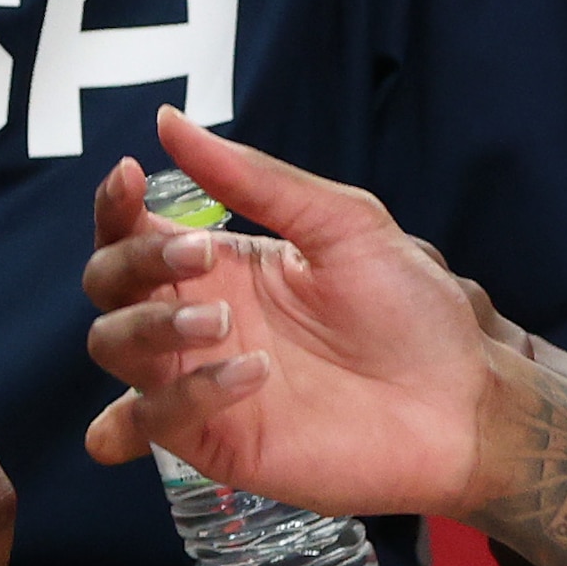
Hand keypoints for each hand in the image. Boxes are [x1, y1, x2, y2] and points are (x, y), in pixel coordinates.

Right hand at [83, 109, 513, 521]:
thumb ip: (256, 178)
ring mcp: (199, 383)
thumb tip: (171, 123)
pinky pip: (151, 421)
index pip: (131, 233)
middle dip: (133, 263)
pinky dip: (181, 396)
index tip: (131, 176)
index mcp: (222, 265)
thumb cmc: (410, 311)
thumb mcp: (342, 224)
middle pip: (107, 287)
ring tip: (223, 320)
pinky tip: (251, 375)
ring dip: (149, 329)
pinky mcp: (215, 443)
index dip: (114, 205)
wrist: (459, 400)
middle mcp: (199, 321)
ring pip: (112, 350)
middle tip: (202, 258)